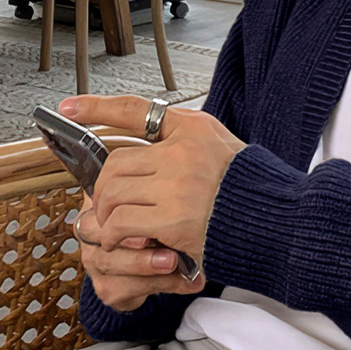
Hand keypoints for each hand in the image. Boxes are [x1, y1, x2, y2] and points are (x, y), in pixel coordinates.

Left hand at [60, 94, 246, 311]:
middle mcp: (183, 152)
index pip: (135, 110)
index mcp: (193, 128)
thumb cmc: (251, 190)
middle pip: (114, 163)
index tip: (68, 107)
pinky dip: (116, 235)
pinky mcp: (174, 220)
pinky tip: (128, 242)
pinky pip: (122, 224)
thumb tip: (139, 156)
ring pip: (113, 194)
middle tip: (108, 206)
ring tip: (118, 228)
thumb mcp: (221, 147)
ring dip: (107, 215)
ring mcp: (178, 185)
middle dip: (103, 188)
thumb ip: (182, 145)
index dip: (97, 107)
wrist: (282, 224)